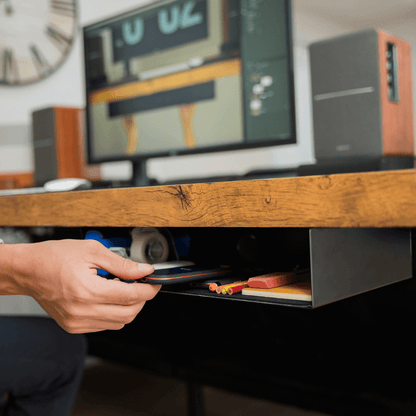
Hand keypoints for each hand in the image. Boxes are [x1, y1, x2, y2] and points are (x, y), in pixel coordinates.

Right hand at [11, 239, 159, 332]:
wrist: (29, 270)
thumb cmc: (55, 257)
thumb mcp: (93, 251)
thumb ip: (122, 264)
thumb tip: (144, 270)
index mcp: (88, 291)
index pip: (132, 296)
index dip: (149, 289)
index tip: (155, 282)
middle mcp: (82, 311)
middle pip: (129, 314)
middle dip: (142, 299)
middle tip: (142, 283)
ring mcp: (77, 322)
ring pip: (119, 323)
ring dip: (129, 307)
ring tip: (122, 288)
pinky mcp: (73, 327)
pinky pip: (105, 325)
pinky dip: (114, 313)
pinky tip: (108, 297)